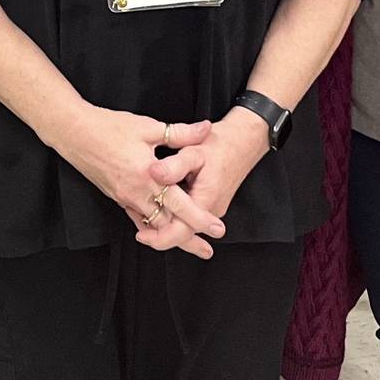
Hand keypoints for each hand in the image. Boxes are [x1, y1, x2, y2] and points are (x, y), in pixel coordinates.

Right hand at [51, 104, 224, 256]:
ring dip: (170, 236)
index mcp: (147, 176)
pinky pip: (136, 219)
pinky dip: (150, 227)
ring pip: (152, 226)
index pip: (180, 205)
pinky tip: (159, 231)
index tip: (218, 229)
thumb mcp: (148, 126)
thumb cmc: (109, 127)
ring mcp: (124, 197)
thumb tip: (207, 128)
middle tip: (208, 250)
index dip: (200, 219)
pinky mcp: (116, 197)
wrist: (74, 132)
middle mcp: (136, 193)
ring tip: (189, 245)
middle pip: (167, 226)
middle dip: (188, 239)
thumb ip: (180, 132)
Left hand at [139, 109, 268, 256]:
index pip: (182, 232)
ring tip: (140, 216)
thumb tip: (154, 173)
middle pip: (181, 234)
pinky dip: (173, 216)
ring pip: (185, 226)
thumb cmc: (219, 144)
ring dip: (164, 224)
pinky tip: (158, 207)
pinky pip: (190, 218)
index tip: (140, 235)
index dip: (159, 237)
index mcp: (206, 200)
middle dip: (157, 234)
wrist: (243, 141)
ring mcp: (212, 209)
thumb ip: (175, 165)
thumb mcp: (194, 151)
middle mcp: (211, 210)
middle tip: (136, 229)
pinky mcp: (210, 205)